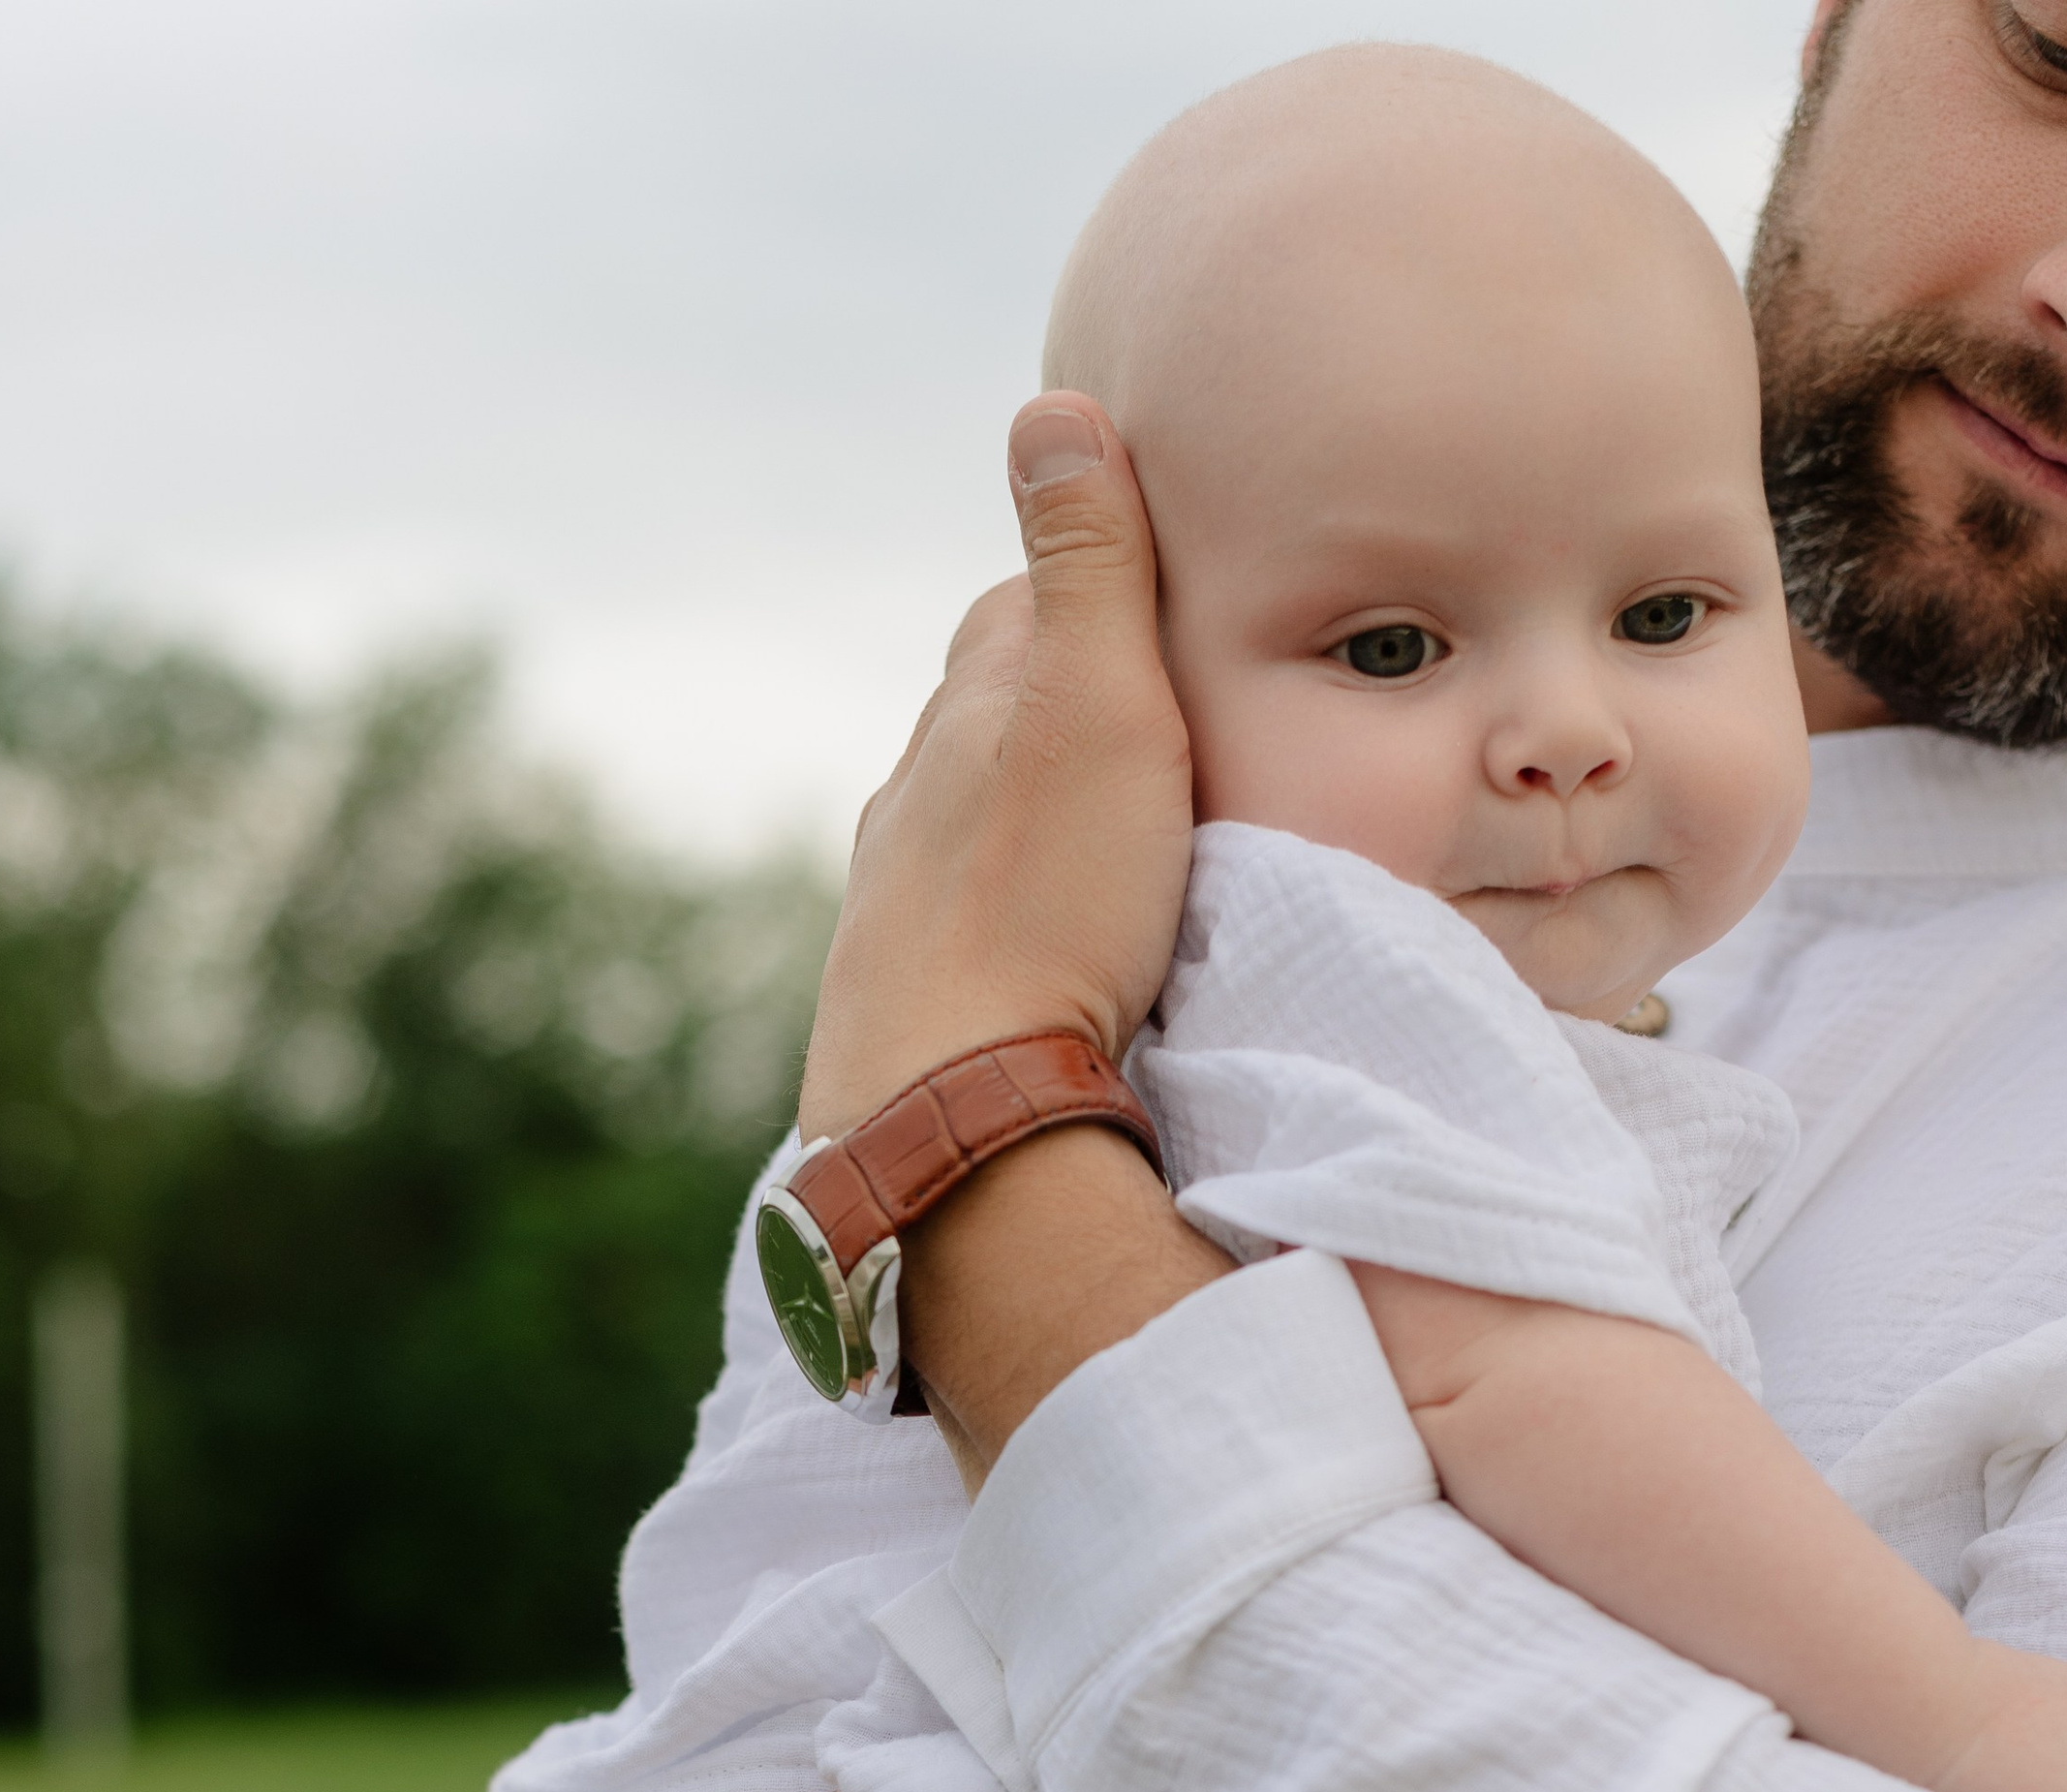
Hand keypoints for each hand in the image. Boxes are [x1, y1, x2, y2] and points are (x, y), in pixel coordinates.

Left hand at [799, 395, 1195, 1139]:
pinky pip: (971, 918)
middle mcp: (915, 789)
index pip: (1026, 606)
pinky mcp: (902, 991)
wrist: (952, 1108)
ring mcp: (899, 895)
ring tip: (1119, 845)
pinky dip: (1015, 905)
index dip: (1100, 595)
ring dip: (1039, 819)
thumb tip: (1048, 408)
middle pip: (996, 715)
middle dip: (1065, 706)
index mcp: (968, 706)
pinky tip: (1052, 943)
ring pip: (976, 822)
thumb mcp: (1098, 706)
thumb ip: (1087, 567)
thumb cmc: (1050, 902)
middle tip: (1159, 724)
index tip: (1166, 606)